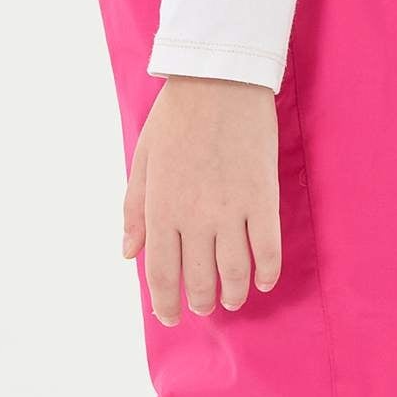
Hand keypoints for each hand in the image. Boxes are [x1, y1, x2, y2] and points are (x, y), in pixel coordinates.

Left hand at [123, 77, 282, 325]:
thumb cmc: (176, 117)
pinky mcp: (263, 198)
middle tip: (206, 306)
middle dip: (202, 301)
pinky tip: (263, 281)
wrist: (220, 80)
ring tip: (233, 299)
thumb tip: (127, 252)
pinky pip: (268, 249)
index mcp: (161, 207)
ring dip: (234, 293)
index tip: (170, 316)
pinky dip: (267, 272)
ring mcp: (232, 209)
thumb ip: (134, 210)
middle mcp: (195, 215)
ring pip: (235, 271)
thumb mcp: (143, 160)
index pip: (160, 273)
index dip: (164, 302)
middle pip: (199, 278)